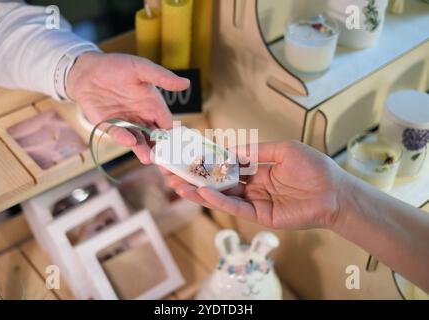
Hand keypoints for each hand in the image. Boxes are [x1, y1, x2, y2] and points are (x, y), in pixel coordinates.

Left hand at [66, 52, 189, 163]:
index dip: (173, 136)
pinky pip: (119, 135)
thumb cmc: (116, 66)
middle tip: (166, 163)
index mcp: (153, 105)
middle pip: (155, 138)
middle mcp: (142, 117)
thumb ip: (162, 77)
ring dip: (144, 150)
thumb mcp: (141, 68)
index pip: (167, 125)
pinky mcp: (110, 126)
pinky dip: (124, 139)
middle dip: (161, 151)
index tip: (179, 146)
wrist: (86, 70)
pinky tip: (130, 141)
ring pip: (139, 141)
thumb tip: (186, 83)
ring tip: (148, 159)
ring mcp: (126, 123)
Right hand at [166, 141, 348, 229]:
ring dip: (199, 191)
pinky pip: (235, 207)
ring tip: (178, 185)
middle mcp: (253, 186)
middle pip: (219, 183)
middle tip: (173, 173)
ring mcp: (255, 202)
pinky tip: (201, 192)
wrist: (335, 193)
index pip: (227, 166)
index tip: (189, 156)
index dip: (208, 162)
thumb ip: (255, 151)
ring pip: (222, 197)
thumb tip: (229, 150)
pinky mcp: (260, 216)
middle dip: (196, 178)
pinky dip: (218, 201)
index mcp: (258, 170)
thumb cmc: (314, 168)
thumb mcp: (283, 150)